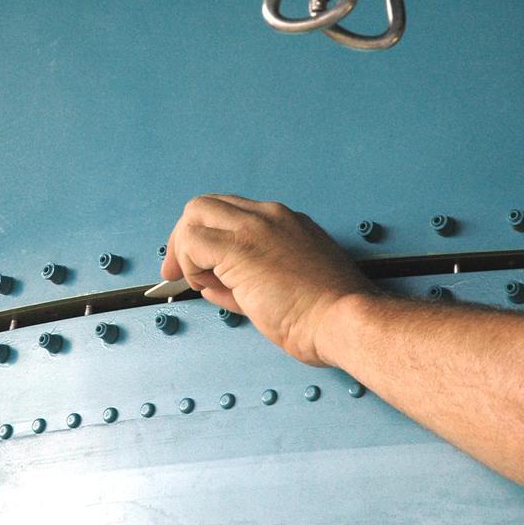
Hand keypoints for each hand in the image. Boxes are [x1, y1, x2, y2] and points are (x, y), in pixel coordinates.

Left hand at [161, 194, 374, 365]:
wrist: (345, 319)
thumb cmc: (328, 313)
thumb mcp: (285, 287)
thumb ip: (246, 281)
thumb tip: (212, 285)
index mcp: (283, 222)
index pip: (229, 213)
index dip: (205, 236)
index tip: (196, 265)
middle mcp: (268, 216)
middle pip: (205, 205)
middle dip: (184, 236)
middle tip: (178, 271)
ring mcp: (255, 227)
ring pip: (195, 214)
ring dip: (186, 249)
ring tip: (201, 281)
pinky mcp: (241, 248)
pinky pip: (193, 241)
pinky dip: (190, 263)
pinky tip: (207, 284)